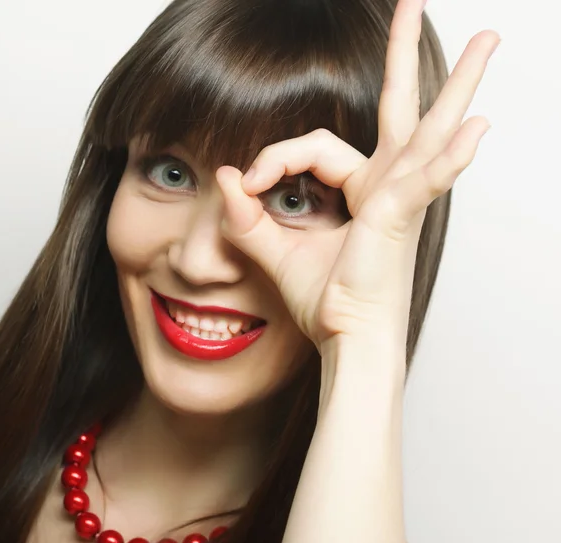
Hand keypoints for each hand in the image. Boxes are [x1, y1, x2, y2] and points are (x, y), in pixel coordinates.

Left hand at [216, 0, 499, 349]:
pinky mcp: (401, 218)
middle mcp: (389, 184)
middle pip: (402, 109)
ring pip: (430, 128)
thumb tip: (225, 177)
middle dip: (407, 58)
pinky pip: (428, 181)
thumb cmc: (327, 301)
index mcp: (364, 189)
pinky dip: (450, 158)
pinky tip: (475, 129)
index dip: (275, 157)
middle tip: (416, 4)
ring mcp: (402, 197)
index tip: (246, 182)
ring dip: (458, 83)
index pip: (315, 146)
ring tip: (488, 39)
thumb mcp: (277, 252)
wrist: (346, 339)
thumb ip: (249, 216)